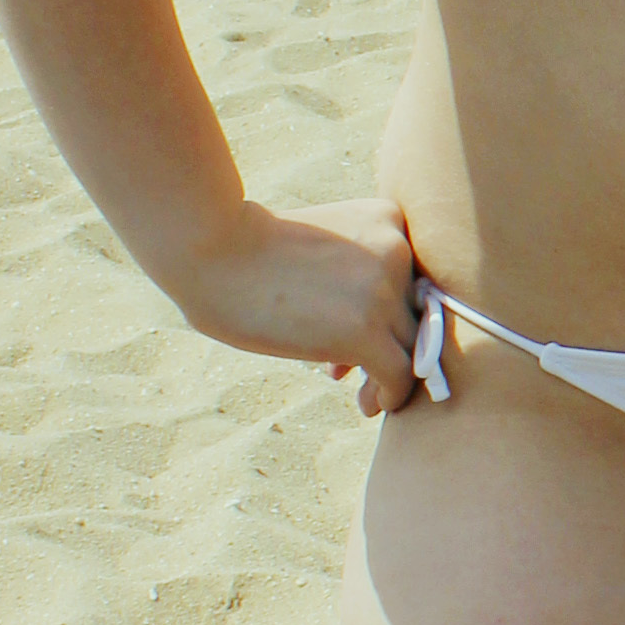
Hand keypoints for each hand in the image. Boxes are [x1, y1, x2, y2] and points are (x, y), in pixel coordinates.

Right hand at [172, 198, 429, 413]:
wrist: (209, 247)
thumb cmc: (246, 249)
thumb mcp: (319, 244)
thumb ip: (351, 276)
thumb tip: (359, 354)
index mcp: (386, 219)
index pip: (412, 278)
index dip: (391, 312)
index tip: (357, 332)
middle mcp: (395, 250)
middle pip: (415, 314)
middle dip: (388, 344)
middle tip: (353, 368)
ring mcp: (383, 290)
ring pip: (414, 348)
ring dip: (390, 377)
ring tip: (366, 397)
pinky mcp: (364, 331)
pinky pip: (400, 376)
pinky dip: (390, 396)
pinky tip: (368, 406)